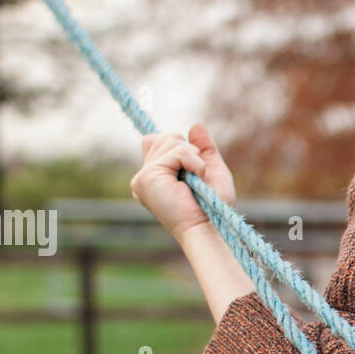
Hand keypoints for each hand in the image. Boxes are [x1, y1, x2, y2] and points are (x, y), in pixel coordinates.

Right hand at [130, 124, 236, 238]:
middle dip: (187, 150)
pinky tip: (197, 178)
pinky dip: (193, 161)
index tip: (195, 170)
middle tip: (198, 176)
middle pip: (162, 137)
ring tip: (197, 179)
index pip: (156, 141)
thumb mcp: (210, 170)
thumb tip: (195, 125)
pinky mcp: (148, 177)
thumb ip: (203, 148)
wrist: (208, 228)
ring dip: (192, 156)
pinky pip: (175, 151)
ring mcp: (143, 178)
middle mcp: (144, 178)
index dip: (180, 148)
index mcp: (154, 177)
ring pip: (169, 141)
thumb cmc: (212, 208)